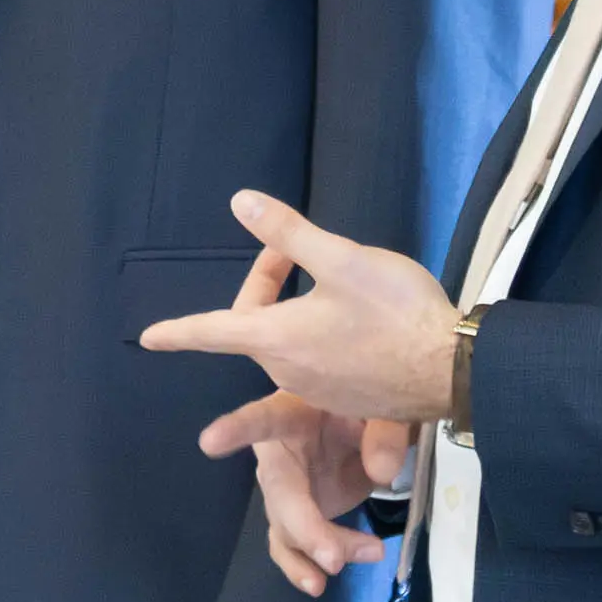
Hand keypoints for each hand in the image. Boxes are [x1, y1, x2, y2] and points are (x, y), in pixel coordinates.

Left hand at [137, 190, 467, 425]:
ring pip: (288, 342)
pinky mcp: (348, 399)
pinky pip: (317, 362)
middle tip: (297, 249)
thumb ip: (289, 233)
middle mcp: (289, 371)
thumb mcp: (342, 259)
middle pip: (256, 326)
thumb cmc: (397, 311)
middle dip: (267, 283)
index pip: (212, 331)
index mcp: (277, 339)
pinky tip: (360, 315)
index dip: (178, 330)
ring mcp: (319, 391)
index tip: (148, 337)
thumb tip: (241, 201)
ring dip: (296, 309)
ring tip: (338, 278)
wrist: (453, 367)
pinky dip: (320, 333)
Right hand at [203, 391, 418, 597]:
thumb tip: (381, 472)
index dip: (238, 429)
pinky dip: (305, 566)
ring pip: (286, 527)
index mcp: (292, 413)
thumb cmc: (364, 404)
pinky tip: (320, 583)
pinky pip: (293, 547)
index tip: (210, 442)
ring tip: (340, 565)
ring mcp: (284, 489)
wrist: (370, 427)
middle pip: (280, 492)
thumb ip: (384, 430)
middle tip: (332, 556)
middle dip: (304, 526)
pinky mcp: (296, 516)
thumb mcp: (382, 407)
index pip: (263, 417)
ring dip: (310, 550)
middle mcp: (277, 454)